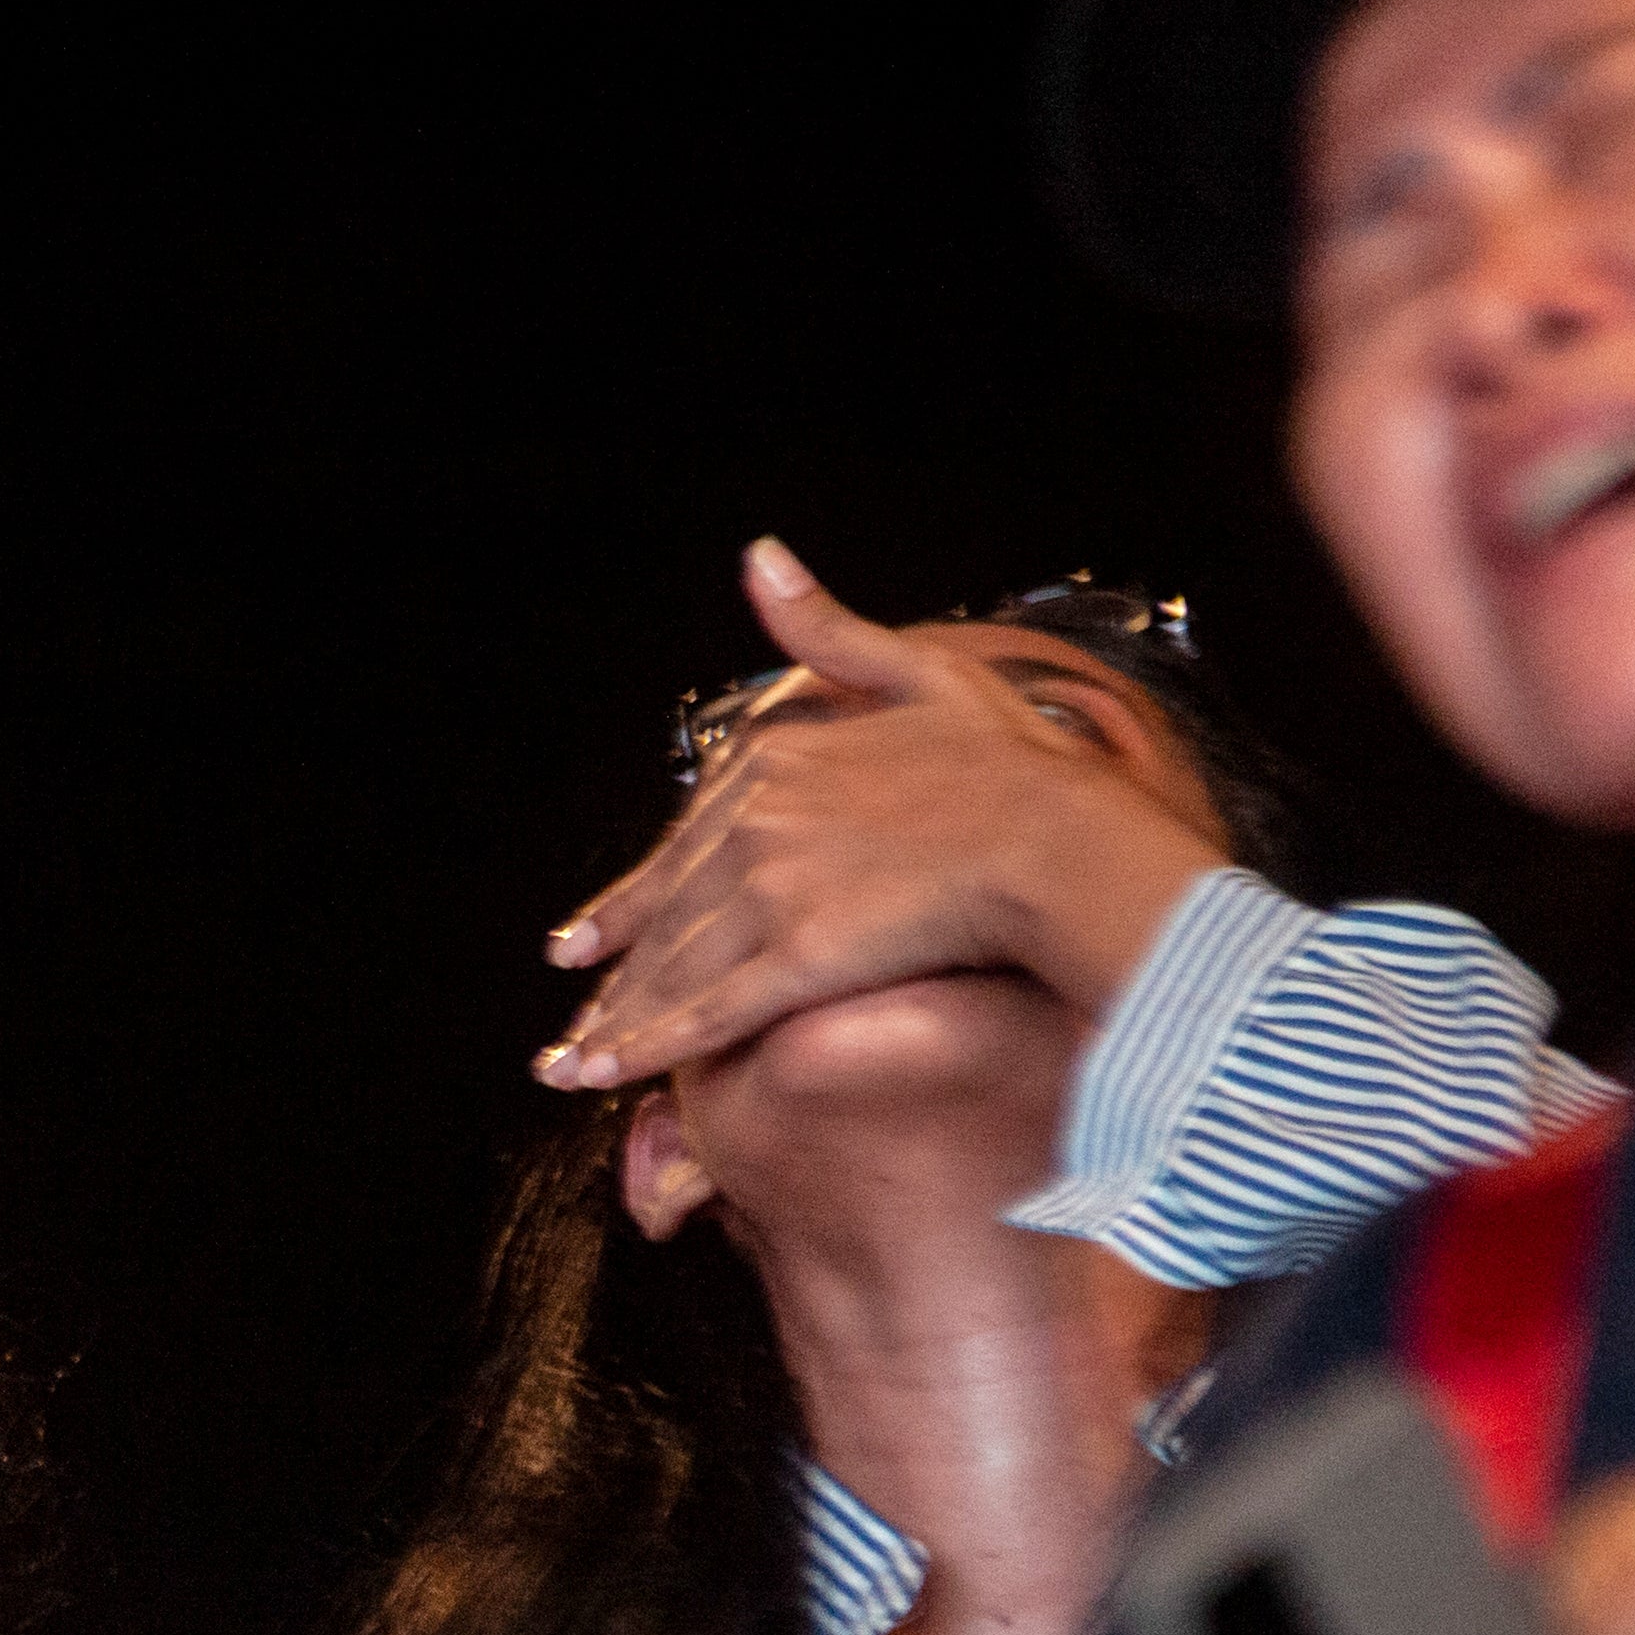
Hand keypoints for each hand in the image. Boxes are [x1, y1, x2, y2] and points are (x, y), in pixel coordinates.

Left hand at [535, 538, 1225, 1091]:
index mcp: (776, 758)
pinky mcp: (797, 959)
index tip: (594, 927)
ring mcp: (771, 893)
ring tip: (576, 1056)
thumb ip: (825, 629)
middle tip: (579, 990)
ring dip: (618, 1015)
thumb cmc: (1015, 762)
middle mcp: (756, 823)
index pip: (686, 838)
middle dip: (619, 958)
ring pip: (675, 964)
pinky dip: (644, 1046)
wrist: (1058, 835)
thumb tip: (760, 561)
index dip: (637, 890)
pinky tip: (597, 1073)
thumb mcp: (917, 666)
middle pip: (671, 907)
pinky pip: (705, 1012)